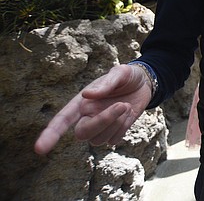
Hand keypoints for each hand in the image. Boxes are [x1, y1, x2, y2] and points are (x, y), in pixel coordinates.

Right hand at [34, 64, 151, 154]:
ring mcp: (99, 127)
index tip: (40, 149)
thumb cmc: (127, 76)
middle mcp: (86, 117)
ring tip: (126, 105)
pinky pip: (113, 140)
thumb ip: (105, 83)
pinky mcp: (113, 133)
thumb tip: (87, 95)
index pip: (62, 120)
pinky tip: (128, 114)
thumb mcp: (120, 73)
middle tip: (122, 105)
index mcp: (81, 103)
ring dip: (117, 122)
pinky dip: (123, 128)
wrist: (144, 83)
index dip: (50, 134)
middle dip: (102, 122)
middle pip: (82, 133)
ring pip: (99, 139)